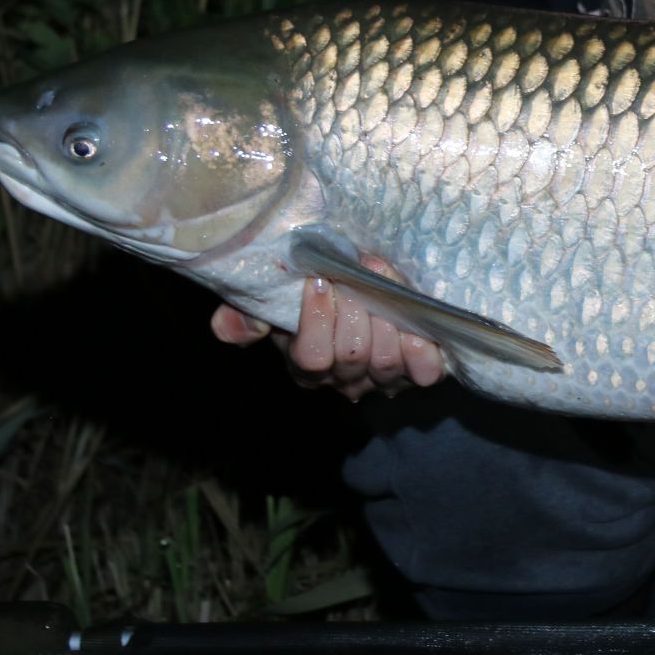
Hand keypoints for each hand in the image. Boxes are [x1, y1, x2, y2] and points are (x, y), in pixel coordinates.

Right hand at [210, 259, 445, 399]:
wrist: (365, 295)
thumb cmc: (315, 298)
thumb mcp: (274, 304)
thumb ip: (245, 315)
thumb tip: (230, 327)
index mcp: (307, 365)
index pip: (310, 357)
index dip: (316, 321)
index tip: (319, 280)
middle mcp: (345, 379)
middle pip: (350, 357)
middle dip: (354, 311)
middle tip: (355, 276)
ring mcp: (383, 379)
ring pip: (384, 362)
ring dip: (386, 320)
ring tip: (382, 284)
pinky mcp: (418, 372)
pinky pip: (423, 372)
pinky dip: (421, 351)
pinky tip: (415, 327)